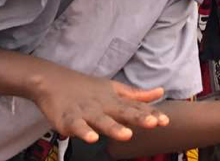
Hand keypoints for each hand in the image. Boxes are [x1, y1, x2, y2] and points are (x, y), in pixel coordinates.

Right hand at [28, 66, 167, 142]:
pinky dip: (84, 132)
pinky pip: (77, 127)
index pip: (136, 108)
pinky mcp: (68, 119)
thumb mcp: (114, 89)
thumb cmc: (86, 88)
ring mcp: (86, 113)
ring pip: (102, 121)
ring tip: (127, 135)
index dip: (151, 114)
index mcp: (115, 100)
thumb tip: (160, 92)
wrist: (53, 81)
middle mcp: (103, 106)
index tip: (166, 121)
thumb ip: (137, 95)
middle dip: (139, 118)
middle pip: (123, 112)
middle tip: (154, 124)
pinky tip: (92, 138)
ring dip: (114, 128)